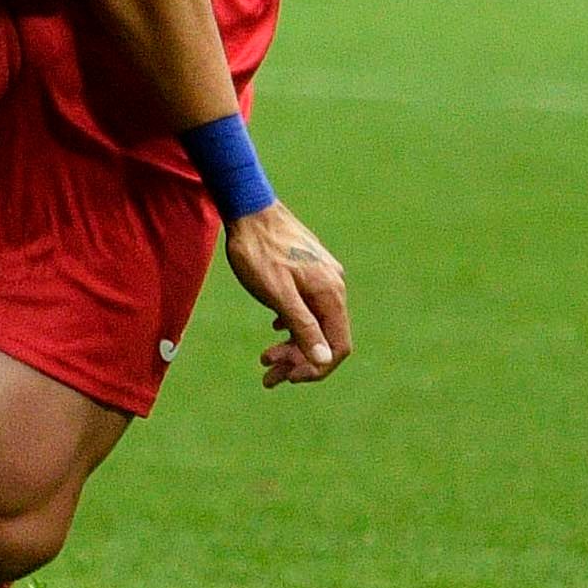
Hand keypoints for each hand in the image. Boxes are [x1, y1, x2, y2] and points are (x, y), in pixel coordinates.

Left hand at [221, 202, 351, 388]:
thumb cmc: (258, 252)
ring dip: (293, 346)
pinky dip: (292, 325)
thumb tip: (323, 360)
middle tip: (268, 375)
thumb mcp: (278, 295)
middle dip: (299, 361)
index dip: (317, 368)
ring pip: (315, 323)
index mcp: (330, 293)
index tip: (290, 378)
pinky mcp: (309, 271)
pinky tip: (274, 329)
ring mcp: (322, 277)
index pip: (338, 346)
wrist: (248, 209)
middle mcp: (333, 285)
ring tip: (265, 360)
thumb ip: (303, 327)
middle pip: (326, 338)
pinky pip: (309, 307)